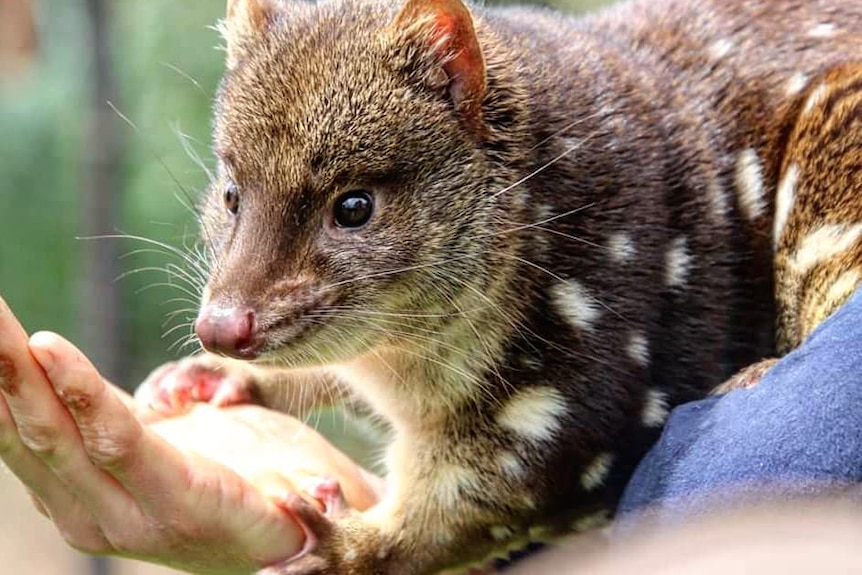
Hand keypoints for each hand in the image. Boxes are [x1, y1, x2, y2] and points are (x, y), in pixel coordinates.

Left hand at [0, 296, 379, 572]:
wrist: (259, 545)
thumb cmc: (293, 512)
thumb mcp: (306, 503)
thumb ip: (305, 500)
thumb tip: (317, 496)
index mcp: (180, 511)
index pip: (119, 447)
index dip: (83, 395)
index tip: (46, 342)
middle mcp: (118, 519)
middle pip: (54, 439)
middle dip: (14, 374)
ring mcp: (86, 509)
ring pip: (28, 439)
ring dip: (0, 379)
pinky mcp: (74, 491)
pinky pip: (28, 441)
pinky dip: (6, 398)